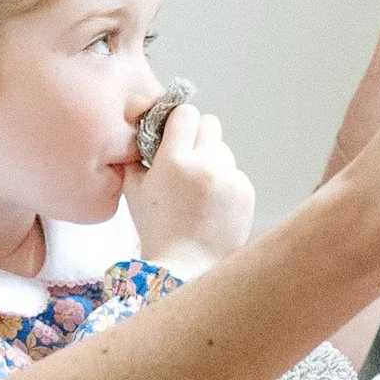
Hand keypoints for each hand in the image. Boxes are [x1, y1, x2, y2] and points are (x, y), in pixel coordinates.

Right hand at [128, 104, 254, 261]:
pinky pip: (235, 173)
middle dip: (198, 136)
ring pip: (224, 150)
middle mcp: (204, 164)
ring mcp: (228, 178)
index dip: (179, 122)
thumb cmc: (156, 229)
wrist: (185, 265)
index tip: (175, 133)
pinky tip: (212, 204)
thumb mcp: (134, 191)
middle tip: (189, 157)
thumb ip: (137, 159)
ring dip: (212, 161)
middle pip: (210, 124)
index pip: (187, 114)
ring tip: (199, 189)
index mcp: (174, 160)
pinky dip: (225, 183)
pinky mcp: (245, 191)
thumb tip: (143, 135)